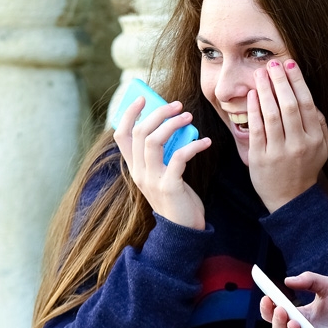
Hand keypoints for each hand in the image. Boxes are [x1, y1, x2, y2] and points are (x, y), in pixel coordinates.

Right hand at [112, 96, 211, 229]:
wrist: (184, 230)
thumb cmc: (177, 197)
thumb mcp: (163, 173)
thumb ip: (163, 153)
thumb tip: (173, 124)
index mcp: (134, 167)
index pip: (121, 135)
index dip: (128, 114)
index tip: (141, 97)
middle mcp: (139, 172)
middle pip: (139, 133)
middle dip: (158, 113)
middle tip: (178, 105)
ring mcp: (152, 180)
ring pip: (153, 141)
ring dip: (172, 124)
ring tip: (189, 116)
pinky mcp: (169, 186)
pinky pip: (179, 157)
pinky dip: (193, 145)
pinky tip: (206, 142)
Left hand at [247, 60, 327, 211]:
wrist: (290, 199)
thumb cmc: (305, 168)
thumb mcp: (322, 147)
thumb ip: (320, 124)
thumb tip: (310, 100)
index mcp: (315, 139)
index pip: (306, 103)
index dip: (297, 81)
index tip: (289, 63)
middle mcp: (299, 144)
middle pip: (289, 105)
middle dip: (280, 81)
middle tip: (272, 64)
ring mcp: (279, 151)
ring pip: (272, 115)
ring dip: (266, 91)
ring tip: (260, 74)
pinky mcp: (260, 158)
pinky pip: (257, 129)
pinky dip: (253, 110)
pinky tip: (252, 95)